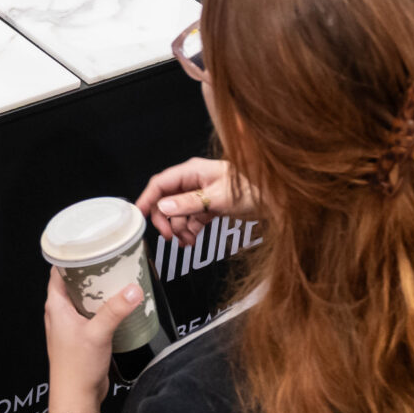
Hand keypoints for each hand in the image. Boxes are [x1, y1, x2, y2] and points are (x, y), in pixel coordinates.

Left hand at [45, 265, 139, 412]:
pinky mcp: (82, 336)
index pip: (58, 270)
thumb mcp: (98, 333)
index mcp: (56, 306)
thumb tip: (133, 289)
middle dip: (92, 271)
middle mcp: (60, 313)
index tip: (89, 243)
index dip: (72, 255)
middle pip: (74, 282)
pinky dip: (104, 306)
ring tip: (119, 277)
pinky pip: (93, 314)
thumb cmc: (76, 368)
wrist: (76, 397)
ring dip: (100, 290)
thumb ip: (116, 310)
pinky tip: (120, 304)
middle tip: (112, 259)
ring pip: (85, 298)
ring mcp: (71, 325)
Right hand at [136, 157, 252, 242]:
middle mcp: (194, 181)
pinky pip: (191, 219)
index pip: (161, 183)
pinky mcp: (209, 206)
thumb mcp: (218, 197)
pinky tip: (191, 239)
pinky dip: (189, 230)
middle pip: (167, 200)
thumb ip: (189, 203)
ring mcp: (201, 194)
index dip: (148, 198)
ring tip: (186, 241)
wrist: (274, 200)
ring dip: (179, 228)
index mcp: (193, 171)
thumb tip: (164, 206)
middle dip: (166, 220)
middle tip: (168, 235)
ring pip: (179, 213)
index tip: (138, 214)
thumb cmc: (253, 189)